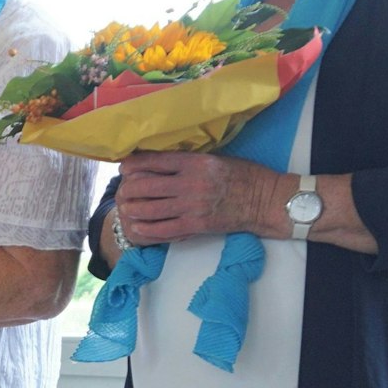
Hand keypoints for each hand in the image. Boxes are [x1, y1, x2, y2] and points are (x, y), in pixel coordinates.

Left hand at [116, 151, 277, 245]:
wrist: (265, 200)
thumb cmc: (243, 176)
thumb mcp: (216, 158)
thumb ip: (189, 161)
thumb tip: (160, 162)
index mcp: (196, 163)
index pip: (156, 161)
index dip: (134, 165)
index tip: (124, 167)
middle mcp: (191, 183)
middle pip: (147, 186)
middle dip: (128, 189)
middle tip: (122, 191)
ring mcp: (192, 206)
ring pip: (150, 209)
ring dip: (133, 209)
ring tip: (125, 208)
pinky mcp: (196, 225)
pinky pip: (164, 229)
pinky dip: (147, 229)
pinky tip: (137, 227)